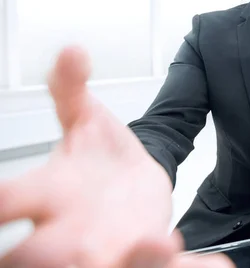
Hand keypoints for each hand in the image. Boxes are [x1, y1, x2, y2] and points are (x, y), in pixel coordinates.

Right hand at [0, 46, 231, 267]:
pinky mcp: (142, 252)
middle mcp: (68, 230)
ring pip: (100, 264)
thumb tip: (73, 52)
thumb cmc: (99, 158)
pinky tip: (181, 252)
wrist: (137, 181)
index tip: (1, 206)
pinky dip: (161, 261)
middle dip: (50, 256)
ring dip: (127, 259)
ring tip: (153, 244)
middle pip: (42, 256)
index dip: (1, 207)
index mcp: (47, 193)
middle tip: (81, 250)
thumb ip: (70, 88)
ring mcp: (106, 246)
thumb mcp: (86, 120)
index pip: (8, 203)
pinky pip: (151, 264)